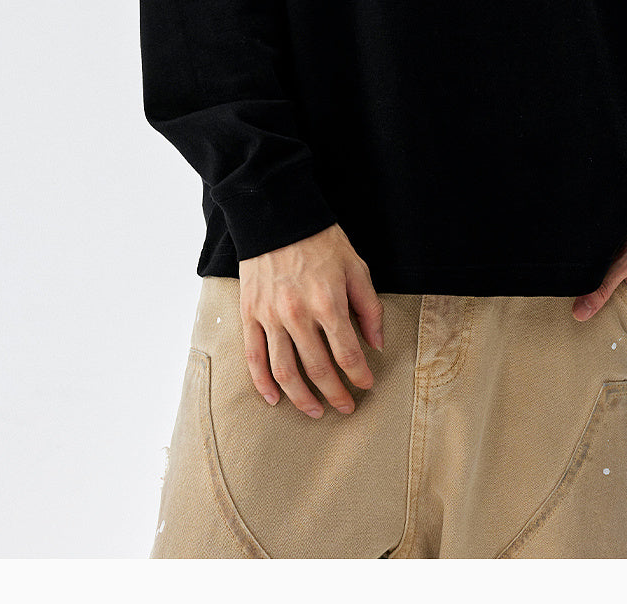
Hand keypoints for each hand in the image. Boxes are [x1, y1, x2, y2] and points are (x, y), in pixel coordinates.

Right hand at [238, 222, 383, 418]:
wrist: (277, 215)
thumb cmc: (321, 240)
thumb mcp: (356, 266)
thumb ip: (369, 306)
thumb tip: (377, 343)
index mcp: (329, 302)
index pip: (348, 355)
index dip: (360, 376)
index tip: (366, 386)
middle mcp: (298, 314)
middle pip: (318, 369)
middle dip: (335, 394)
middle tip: (346, 407)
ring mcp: (270, 316)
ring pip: (285, 372)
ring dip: (301, 398)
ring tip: (315, 411)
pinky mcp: (249, 314)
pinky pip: (254, 357)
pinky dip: (262, 383)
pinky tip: (274, 399)